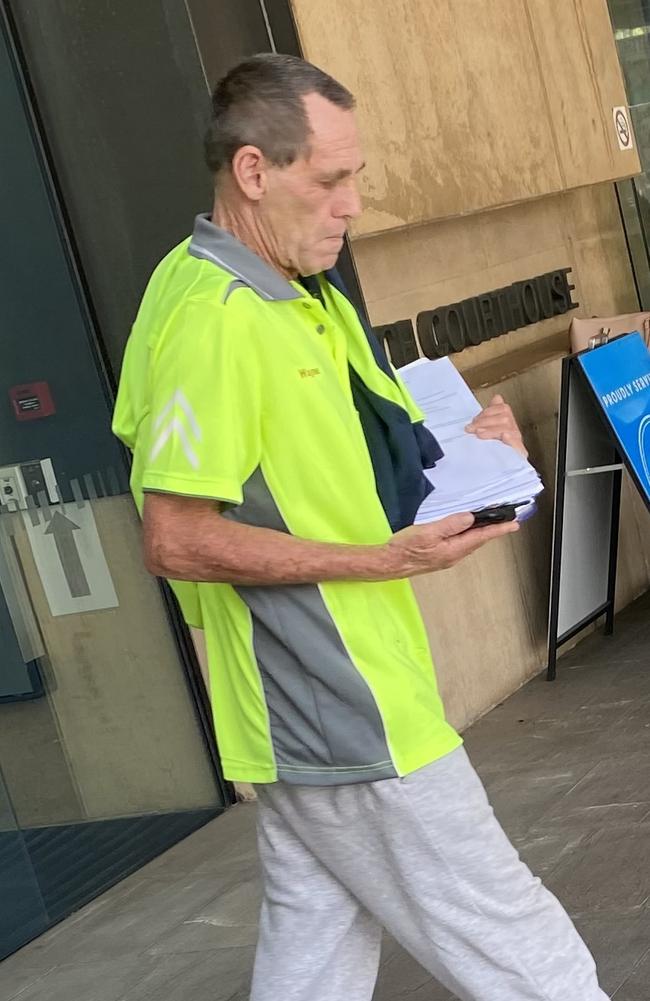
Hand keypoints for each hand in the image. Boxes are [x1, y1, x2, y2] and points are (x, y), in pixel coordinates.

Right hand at [386, 512, 518, 577]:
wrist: (390, 563)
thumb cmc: (406, 548)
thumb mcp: (428, 532)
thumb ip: (450, 524)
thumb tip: (470, 518)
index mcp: (454, 549)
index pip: (481, 536)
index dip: (499, 529)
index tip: (514, 524)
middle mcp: (454, 555)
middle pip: (478, 541)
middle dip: (493, 531)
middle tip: (507, 522)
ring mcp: (447, 557)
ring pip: (470, 543)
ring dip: (482, 534)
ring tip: (491, 525)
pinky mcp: (440, 557)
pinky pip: (461, 545)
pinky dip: (469, 537)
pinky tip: (467, 532)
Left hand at [465, 395, 527, 457]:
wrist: (503, 470)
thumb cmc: (495, 451)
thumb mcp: (490, 431)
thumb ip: (491, 415)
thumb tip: (497, 398)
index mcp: (508, 423)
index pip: (503, 408)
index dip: (488, 411)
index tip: (474, 421)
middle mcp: (514, 431)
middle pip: (504, 417)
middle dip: (485, 421)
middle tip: (472, 429)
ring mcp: (517, 442)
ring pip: (507, 427)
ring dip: (491, 429)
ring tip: (479, 434)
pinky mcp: (519, 454)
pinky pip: (517, 444)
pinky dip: (510, 438)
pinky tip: (504, 436)